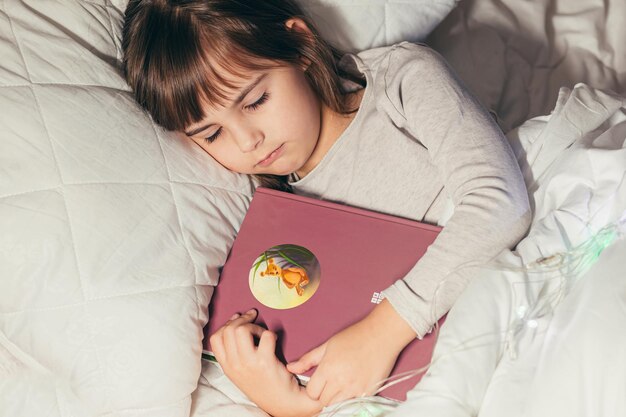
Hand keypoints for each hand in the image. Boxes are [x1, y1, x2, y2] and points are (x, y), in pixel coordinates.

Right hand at [210, 309, 321, 416]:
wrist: (282, 402)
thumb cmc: (264, 384)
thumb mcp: (240, 372)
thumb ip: (235, 350)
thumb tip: (235, 320)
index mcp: (227, 367)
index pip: (216, 338)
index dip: (227, 324)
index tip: (238, 319)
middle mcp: (235, 365)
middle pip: (229, 330)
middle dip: (242, 320)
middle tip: (253, 319)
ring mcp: (249, 364)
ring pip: (242, 330)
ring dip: (254, 326)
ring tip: (262, 333)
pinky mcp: (265, 362)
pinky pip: (266, 336)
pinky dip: (271, 334)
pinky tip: (273, 340)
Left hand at [286, 300, 415, 405]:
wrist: (382, 334)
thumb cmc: (355, 336)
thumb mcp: (328, 345)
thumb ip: (308, 359)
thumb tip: (291, 367)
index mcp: (328, 368)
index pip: (312, 392)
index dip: (313, 388)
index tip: (319, 382)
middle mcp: (341, 381)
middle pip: (323, 401)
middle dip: (324, 394)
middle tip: (330, 384)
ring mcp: (355, 388)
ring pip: (337, 405)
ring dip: (337, 398)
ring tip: (341, 385)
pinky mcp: (368, 392)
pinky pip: (354, 403)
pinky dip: (351, 398)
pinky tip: (352, 386)